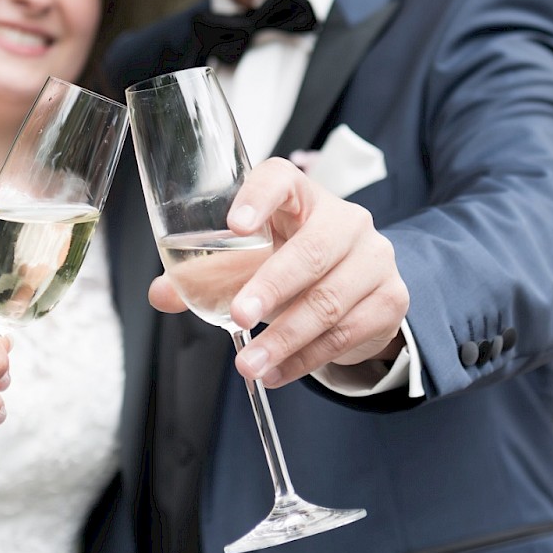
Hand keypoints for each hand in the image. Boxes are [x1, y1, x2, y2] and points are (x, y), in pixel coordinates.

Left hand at [149, 158, 408, 387]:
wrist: (359, 288)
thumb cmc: (293, 262)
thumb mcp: (252, 262)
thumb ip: (208, 275)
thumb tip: (162, 294)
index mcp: (302, 197)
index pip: (282, 180)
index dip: (258, 196)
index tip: (234, 224)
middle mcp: (345, 220)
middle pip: (312, 250)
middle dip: (273, 287)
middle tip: (239, 316)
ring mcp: (374, 259)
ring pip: (329, 301)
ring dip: (285, 338)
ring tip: (250, 364)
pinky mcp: (390, 299)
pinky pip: (346, 333)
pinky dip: (306, 358)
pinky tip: (277, 372)